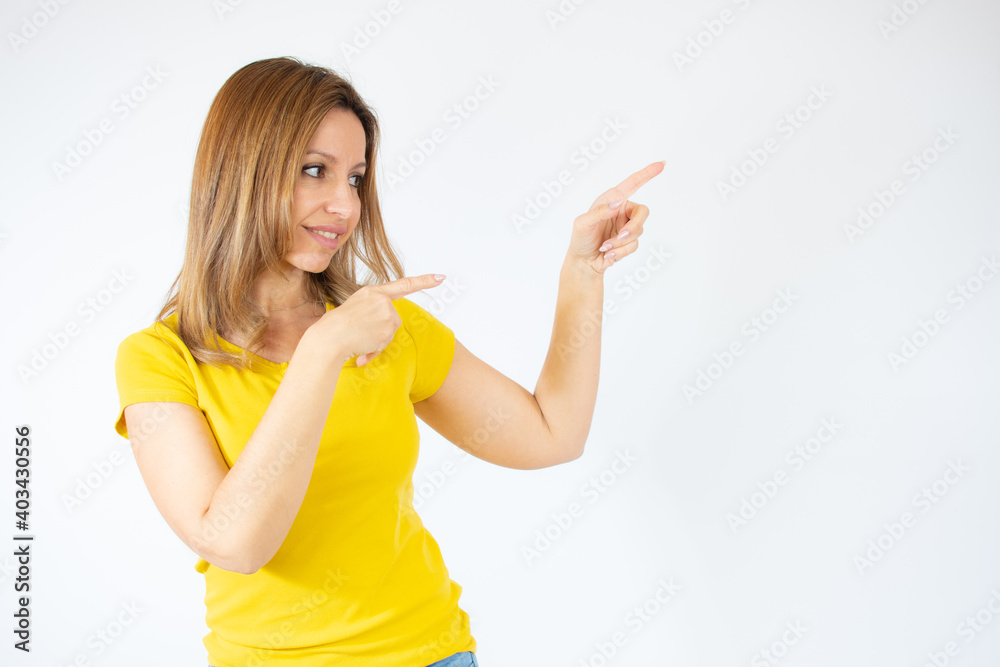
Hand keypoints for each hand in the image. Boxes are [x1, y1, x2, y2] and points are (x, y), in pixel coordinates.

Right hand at [305, 274, 444, 366]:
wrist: (329, 337)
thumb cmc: (336, 325)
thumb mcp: (355, 306)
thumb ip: (374, 309)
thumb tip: (387, 327)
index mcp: (373, 292)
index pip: (404, 284)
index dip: (424, 281)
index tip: (441, 277)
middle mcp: (383, 301)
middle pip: (394, 319)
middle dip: (382, 328)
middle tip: (360, 329)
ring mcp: (386, 315)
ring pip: (390, 332)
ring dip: (377, 339)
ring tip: (359, 336)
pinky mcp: (387, 331)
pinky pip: (385, 344)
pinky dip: (374, 349)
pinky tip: (361, 345)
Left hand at [567, 161, 664, 274]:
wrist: (583, 261)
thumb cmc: (580, 239)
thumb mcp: (583, 223)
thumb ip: (599, 212)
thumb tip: (618, 203)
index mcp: (611, 199)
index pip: (632, 184)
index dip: (647, 174)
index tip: (662, 164)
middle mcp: (622, 211)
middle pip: (643, 212)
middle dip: (634, 226)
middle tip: (622, 234)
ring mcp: (627, 226)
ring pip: (639, 231)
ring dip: (621, 242)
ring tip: (605, 247)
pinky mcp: (629, 241)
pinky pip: (634, 245)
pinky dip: (620, 251)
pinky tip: (608, 253)